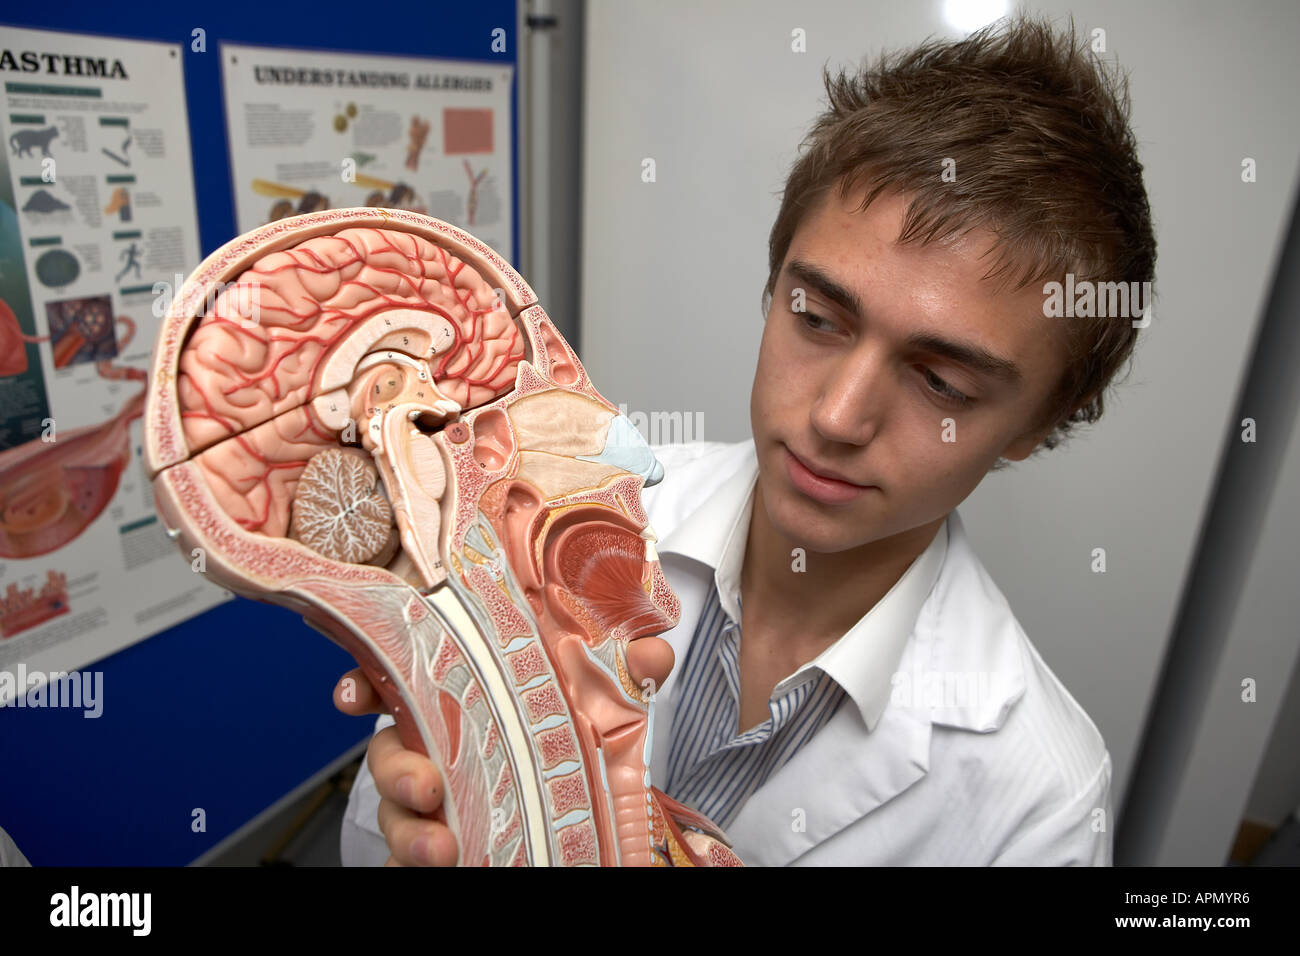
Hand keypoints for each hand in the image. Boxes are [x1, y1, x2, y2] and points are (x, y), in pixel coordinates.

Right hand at [330, 636, 673, 866]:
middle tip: (428, 787)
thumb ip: (622, 671)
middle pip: (387, 754)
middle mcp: (434, 748)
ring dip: (409, 833)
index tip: (355, 695)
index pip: (395, 681)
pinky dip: (412, 867)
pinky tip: (436, 870)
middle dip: (396, 770)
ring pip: (396, 815)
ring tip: (442, 850)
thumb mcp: (599, 699)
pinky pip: (408, 860)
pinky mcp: (442, 844)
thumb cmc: (567, 733)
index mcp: (458, 700)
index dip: (364, 684)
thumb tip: (650, 653)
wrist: (587, 817)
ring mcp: (434, 803)